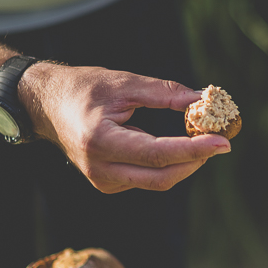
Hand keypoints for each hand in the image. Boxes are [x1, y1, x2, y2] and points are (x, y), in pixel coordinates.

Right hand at [24, 65, 229, 192]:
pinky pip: (146, 180)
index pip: (157, 154)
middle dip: (195, 162)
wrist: (46, 106)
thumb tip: (202, 100)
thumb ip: (164, 93)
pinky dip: (167, 165)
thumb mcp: (124, 82)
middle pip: (161, 177)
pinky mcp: (107, 184)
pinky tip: (177, 147)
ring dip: (184, 164)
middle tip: (219, 142)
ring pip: (156, 182)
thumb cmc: (84, 88)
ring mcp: (102, 181)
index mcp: (100, 141)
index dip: (193, 150)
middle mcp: (100, 168)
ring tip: (202, 139)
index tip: (222, 142)